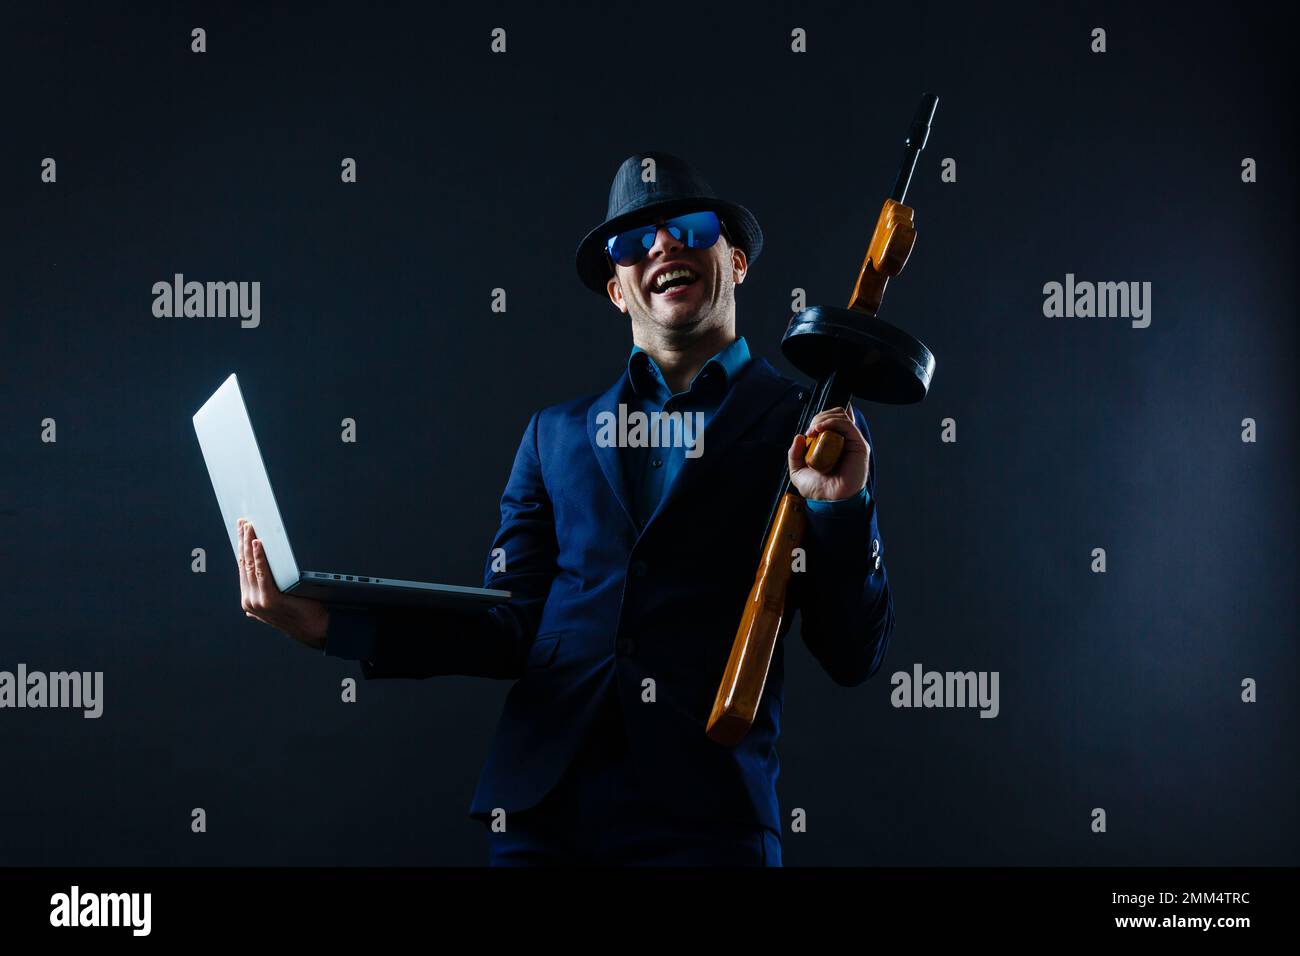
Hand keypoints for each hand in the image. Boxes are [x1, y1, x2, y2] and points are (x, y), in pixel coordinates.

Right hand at [236, 517, 329, 649]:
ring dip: (250, 543)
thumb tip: (254, 591)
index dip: (241, 546)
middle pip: (244, 563)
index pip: (243, 567)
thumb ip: (265, 596)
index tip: (240, 529)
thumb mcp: (279, 602)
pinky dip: (260, 557)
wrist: (314, 629)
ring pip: (251, 566)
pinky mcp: (270, 600)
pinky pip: (263, 573)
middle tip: (243, 521)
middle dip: (243, 540)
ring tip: (250, 527)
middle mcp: (249, 600)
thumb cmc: (301, 612)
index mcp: (249, 599)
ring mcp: (258, 601)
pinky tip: (259, 544)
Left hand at [787, 407, 869, 501]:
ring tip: (814, 430)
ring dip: (824, 418)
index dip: (818, 420)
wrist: (829, 501)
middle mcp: (844, 441)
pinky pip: (847, 424)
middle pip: (835, 414)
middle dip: (819, 417)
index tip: (807, 432)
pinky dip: (831, 421)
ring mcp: (852, 442)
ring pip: (841, 415)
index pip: (829, 420)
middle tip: (810, 431)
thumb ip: (794, 454)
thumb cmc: (818, 489)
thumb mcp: (798, 471)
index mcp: (832, 445)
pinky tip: (820, 428)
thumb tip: (798, 437)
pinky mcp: (859, 445)